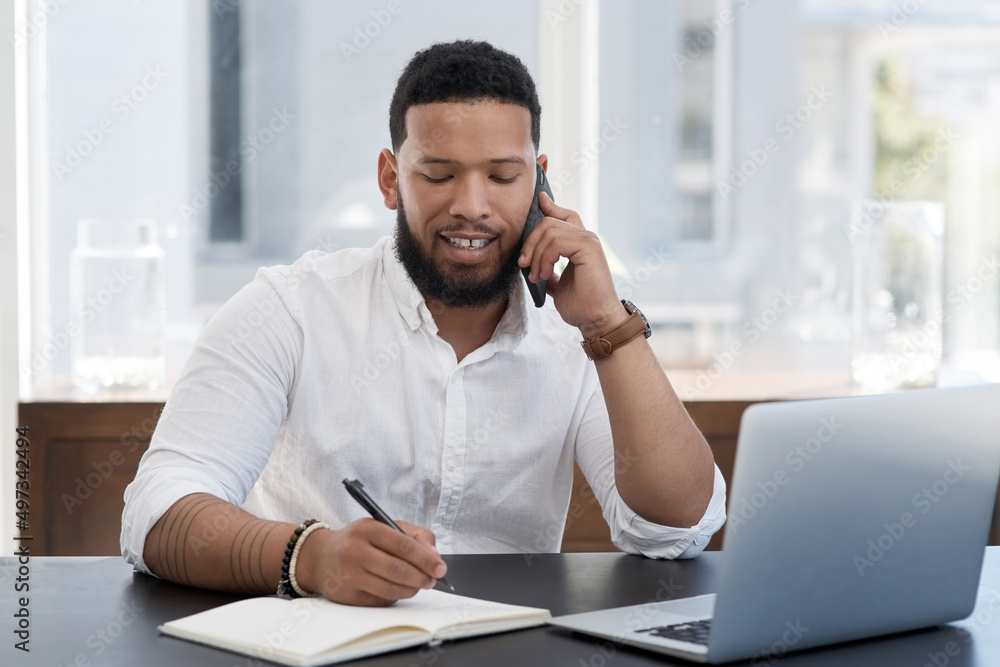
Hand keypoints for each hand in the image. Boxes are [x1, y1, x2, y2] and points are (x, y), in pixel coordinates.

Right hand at [294, 519, 447, 605]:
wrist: (321, 557)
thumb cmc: (359, 540)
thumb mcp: (384, 526)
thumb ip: (414, 535)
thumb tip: (434, 556)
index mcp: (368, 529)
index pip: (403, 544)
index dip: (426, 558)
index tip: (440, 567)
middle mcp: (355, 550)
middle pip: (398, 570)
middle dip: (422, 577)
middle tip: (432, 579)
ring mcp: (349, 574)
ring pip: (391, 589)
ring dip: (411, 590)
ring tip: (418, 585)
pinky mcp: (346, 595)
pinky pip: (380, 601)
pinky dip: (395, 598)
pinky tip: (397, 589)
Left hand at [517, 192, 626, 337]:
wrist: (595, 320)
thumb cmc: (581, 305)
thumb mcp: (557, 285)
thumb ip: (548, 271)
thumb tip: (532, 267)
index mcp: (580, 243)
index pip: (565, 215)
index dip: (550, 206)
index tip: (538, 201)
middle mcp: (586, 238)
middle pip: (549, 222)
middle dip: (531, 242)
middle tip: (525, 265)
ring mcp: (588, 241)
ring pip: (550, 231)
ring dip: (536, 255)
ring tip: (537, 276)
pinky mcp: (588, 248)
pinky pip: (556, 242)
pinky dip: (544, 258)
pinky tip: (546, 274)